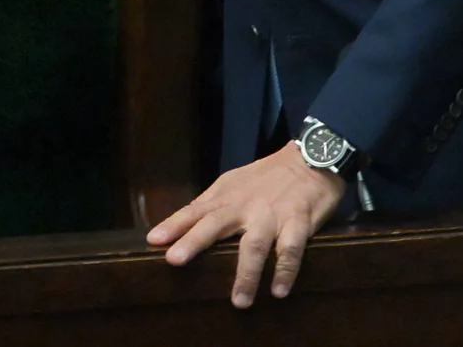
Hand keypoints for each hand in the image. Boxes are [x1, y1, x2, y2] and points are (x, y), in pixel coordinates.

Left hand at [146, 143, 346, 305]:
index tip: (153, 239)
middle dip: (194, 242)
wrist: (309, 159)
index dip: (174, 225)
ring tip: (239, 301)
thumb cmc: (267, 177)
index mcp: (227, 196)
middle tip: (174, 261)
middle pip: (216, 224)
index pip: (195, 210)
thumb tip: (184, 223)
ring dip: (246, 275)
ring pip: (255, 245)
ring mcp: (271, 215)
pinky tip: (279, 291)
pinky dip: (285, 271)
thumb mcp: (234, 183)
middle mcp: (245, 206)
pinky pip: (291, 250)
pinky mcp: (298, 222)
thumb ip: (212, 203)